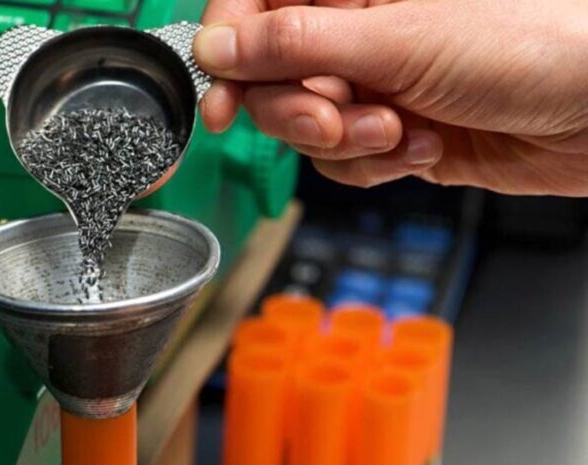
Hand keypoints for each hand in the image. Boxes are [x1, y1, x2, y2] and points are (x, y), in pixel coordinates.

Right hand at [193, 0, 587, 195]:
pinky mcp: (392, 131)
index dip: (231, 52)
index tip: (223, 96)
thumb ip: (294, 45)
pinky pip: (342, 160)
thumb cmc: (530, 46)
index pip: (256, 7)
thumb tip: (217, 46)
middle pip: (272, 77)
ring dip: (344, 142)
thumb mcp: (397, 40)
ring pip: (304, 126)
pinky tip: (420, 147)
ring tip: (398, 130)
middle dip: (298, 110)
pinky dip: (374, 165)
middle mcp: (359, 31)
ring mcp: (374, 83)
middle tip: (336, 117)